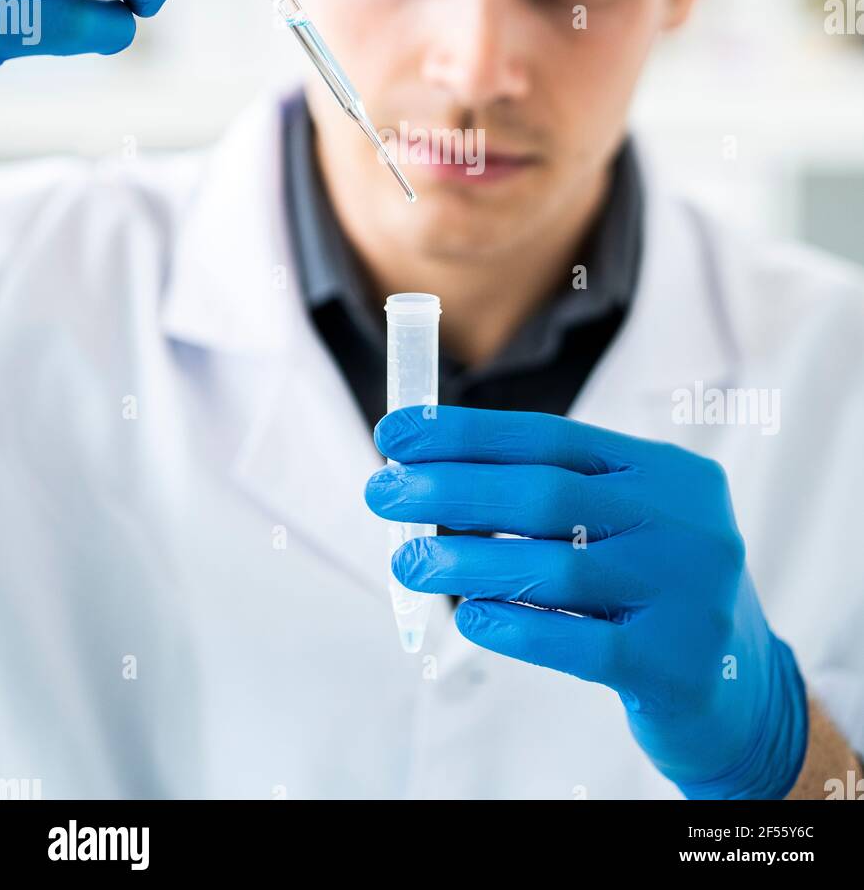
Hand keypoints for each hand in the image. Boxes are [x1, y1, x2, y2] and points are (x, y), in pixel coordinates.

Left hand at [366, 405, 807, 799]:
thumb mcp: (625, 526)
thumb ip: (551, 500)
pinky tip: (471, 620)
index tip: (397, 434)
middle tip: (382, 493)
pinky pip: (580, 642)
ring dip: (466, 561)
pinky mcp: (675, 664)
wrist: (744, 693)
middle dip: (451, 489)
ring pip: (556, 566)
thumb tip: (431, 481)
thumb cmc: (655, 593)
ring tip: (408, 562)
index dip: (467, 434)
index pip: (552, 437)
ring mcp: (686, 593)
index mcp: (667, 472)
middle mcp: (684, 522)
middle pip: (547, 494)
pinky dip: (518, 626)